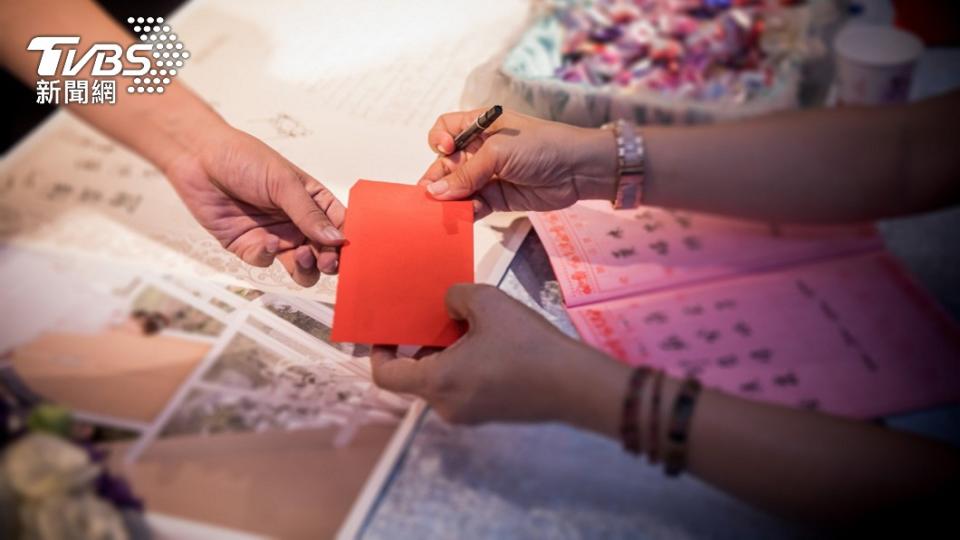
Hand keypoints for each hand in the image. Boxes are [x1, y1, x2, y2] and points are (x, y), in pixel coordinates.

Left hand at [164, 125, 345, 286]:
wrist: (199, 158)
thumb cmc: (244, 158)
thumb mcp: (283, 183)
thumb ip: (309, 214)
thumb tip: (337, 239)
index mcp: (313, 202)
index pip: (340, 226)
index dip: (347, 241)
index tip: (349, 251)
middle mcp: (297, 222)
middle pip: (324, 253)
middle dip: (329, 261)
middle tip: (327, 261)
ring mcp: (275, 236)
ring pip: (300, 268)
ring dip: (305, 268)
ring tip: (300, 256)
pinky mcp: (249, 247)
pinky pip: (265, 262)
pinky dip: (268, 256)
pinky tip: (265, 241)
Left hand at [370, 284, 627, 427]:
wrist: (575, 384)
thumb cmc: (526, 345)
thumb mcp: (487, 303)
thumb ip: (455, 296)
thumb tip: (447, 304)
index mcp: (437, 382)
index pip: (386, 376)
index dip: (379, 352)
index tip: (388, 332)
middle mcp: (446, 406)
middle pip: (415, 376)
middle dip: (420, 344)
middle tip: (435, 316)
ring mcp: (468, 414)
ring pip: (441, 380)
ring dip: (445, 353)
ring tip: (468, 325)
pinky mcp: (490, 414)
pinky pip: (462, 388)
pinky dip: (463, 366)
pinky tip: (488, 342)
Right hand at [419, 109, 616, 218]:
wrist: (578, 169)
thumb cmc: (540, 146)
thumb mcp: (499, 153)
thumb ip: (466, 174)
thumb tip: (435, 192)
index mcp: (479, 126)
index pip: (445, 129)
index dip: (439, 140)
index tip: (445, 151)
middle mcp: (480, 149)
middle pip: (446, 164)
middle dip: (438, 178)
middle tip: (431, 196)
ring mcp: (488, 174)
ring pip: (457, 188)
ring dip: (450, 199)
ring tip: (448, 210)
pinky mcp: (497, 197)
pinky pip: (473, 205)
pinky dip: (467, 211)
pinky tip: (468, 213)